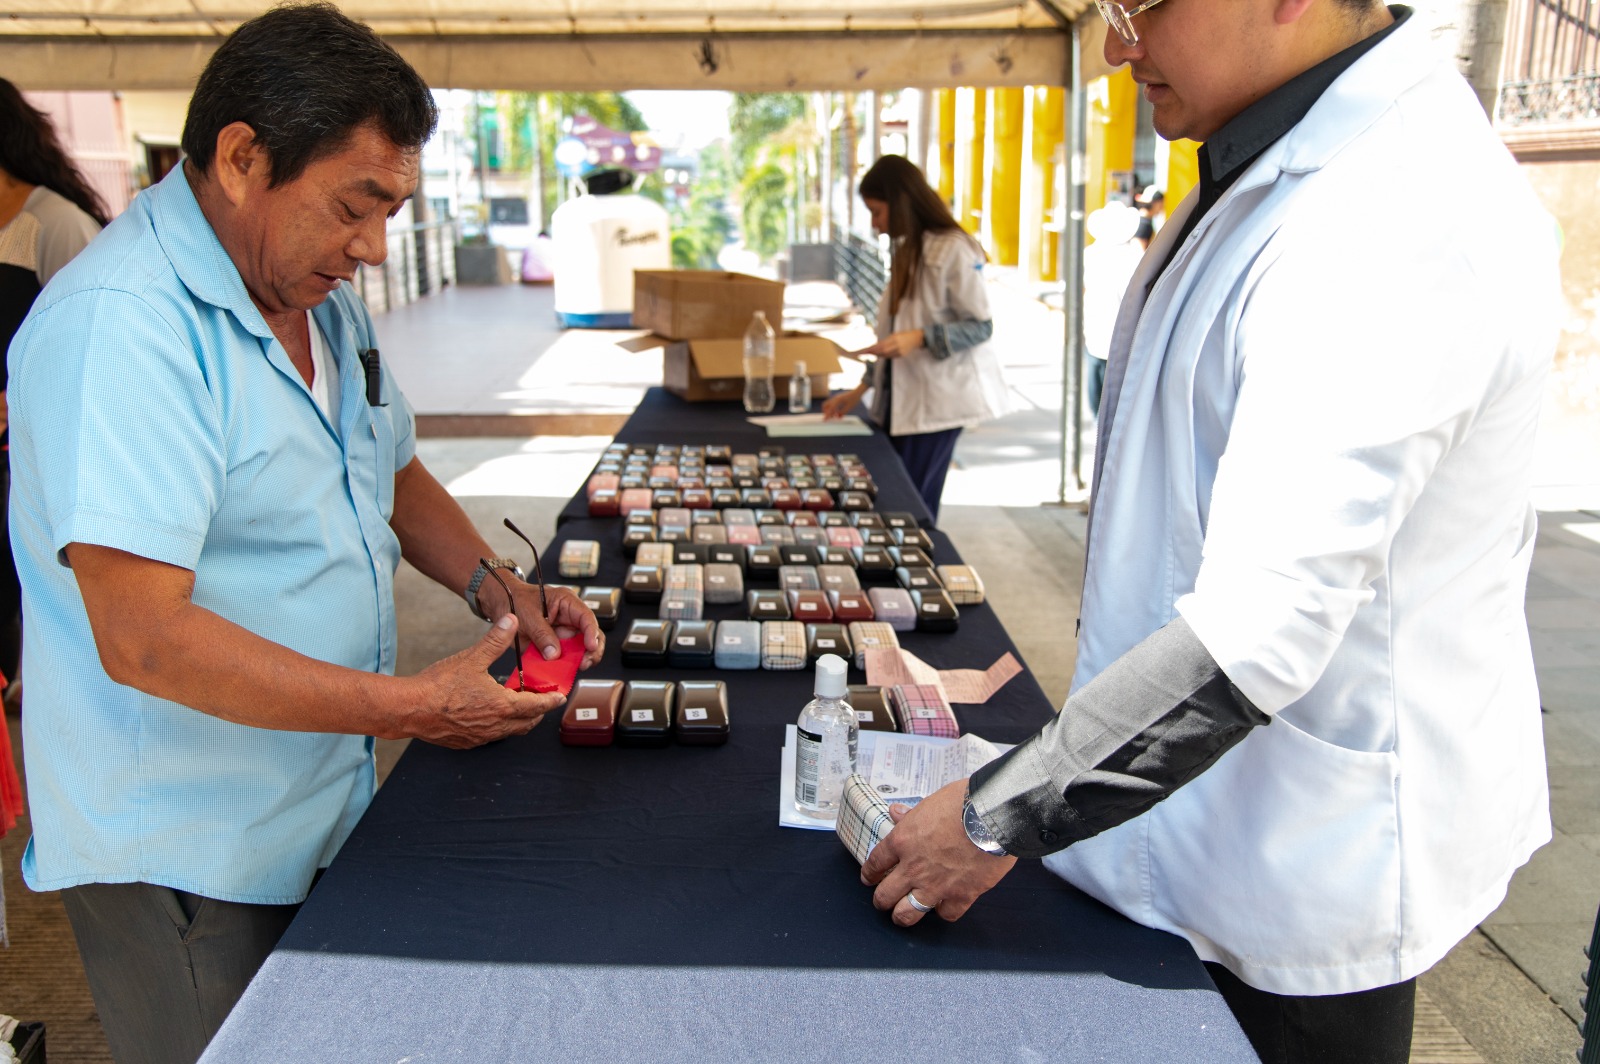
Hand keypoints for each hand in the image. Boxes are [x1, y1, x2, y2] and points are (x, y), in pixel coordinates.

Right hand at [409, 615, 564, 747]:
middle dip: (537, 712)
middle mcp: (496, 726)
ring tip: (517, 705)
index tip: (560, 697)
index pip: (537, 706)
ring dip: (518, 719)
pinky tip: (489, 713)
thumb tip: (511, 621)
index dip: (551, 701)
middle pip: (527, 723)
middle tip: (541, 700)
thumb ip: (495, 640)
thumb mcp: (472, 658)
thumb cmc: (439, 686)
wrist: (410, 709)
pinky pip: (491, 736)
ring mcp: (481, 737)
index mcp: (502, 706)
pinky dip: (498, 725)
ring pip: (510, 731)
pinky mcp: (467, 742)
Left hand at [478, 579, 604, 667]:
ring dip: (578, 660)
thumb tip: (554, 654)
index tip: (590, 647)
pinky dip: (563, 666)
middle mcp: (569, 618)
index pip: (586, 617)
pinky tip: (560, 671)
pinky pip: (563, 658)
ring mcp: (562, 633)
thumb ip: (541, 634)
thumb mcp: (528, 615)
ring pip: (579, 649)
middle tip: (583, 663)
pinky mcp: (554, 645)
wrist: (500, 605)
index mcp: (566, 603)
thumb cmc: (514, 600)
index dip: (592, 632)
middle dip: (590, 651)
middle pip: (590, 635)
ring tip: (573, 668)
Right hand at [821, 387, 865, 420]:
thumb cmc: (854, 399)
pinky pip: (832, 403)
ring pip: (828, 404)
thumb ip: (843, 412)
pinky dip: (832, 408)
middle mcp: (835, 398)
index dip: (827, 415)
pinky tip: (837, 412)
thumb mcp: (849, 407)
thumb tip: (838, 417)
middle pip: (826, 406)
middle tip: (829, 418)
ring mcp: (836, 398)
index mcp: (838, 400)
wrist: (857, 392)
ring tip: (834, 416)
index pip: (830, 409)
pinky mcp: (837, 398)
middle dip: (826, 412)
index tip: (825, 420)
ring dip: (829, 410)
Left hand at [854, 329, 923, 359]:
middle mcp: (897, 345)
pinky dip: (884, 355)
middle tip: (865, 352)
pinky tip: (879, 354)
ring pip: (886, 355)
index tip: (865, 350)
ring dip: (877, 354)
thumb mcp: (895, 335)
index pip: (881, 345)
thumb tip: (875, 347)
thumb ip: (886, 341)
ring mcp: (900, 351)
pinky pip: (890, 356)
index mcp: (895, 339)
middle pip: (883, 351)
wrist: (916, 338)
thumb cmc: (903, 335)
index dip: (873, 348)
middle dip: (873, 352)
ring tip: (870, 353)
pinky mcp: (902, 355)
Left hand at [860, 779, 1016, 925]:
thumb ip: (911, 813)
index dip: (869, 874)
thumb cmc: (963, 803)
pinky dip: (944, 912)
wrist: (992, 816)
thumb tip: (896, 812)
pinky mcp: (961, 895)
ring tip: (902, 916)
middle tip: (882, 901)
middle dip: (881, 901)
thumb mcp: (930, 801)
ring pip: (908, 913)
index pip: (876, 863)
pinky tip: (943, 907)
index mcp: (903, 841)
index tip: (868, 879)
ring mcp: (936, 885)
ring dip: (902, 916)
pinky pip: (946, 914)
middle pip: (886, 895)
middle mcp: (914, 867)